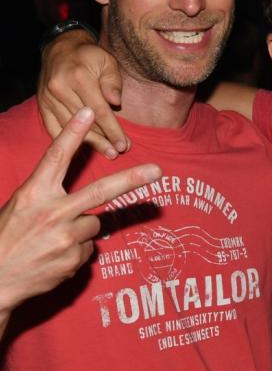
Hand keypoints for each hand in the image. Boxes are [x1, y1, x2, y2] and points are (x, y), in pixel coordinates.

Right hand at [0, 107, 160, 335]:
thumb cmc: (7, 237)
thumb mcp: (21, 206)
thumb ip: (49, 192)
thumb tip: (83, 188)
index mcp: (33, 194)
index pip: (56, 157)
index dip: (73, 133)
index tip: (89, 110)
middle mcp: (52, 213)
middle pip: (100, 191)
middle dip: (132, 180)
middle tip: (158, 171)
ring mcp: (65, 238)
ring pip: (95, 223)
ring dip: (82, 228)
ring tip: (54, 240)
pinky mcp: (75, 260)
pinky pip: (90, 247)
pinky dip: (77, 249)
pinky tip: (54, 256)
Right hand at [38, 28, 127, 157]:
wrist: (61, 48)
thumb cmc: (90, 56)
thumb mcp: (107, 62)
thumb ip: (113, 82)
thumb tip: (115, 103)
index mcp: (79, 77)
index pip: (98, 111)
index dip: (112, 130)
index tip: (123, 144)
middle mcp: (60, 89)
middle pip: (84, 123)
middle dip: (103, 140)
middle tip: (117, 153)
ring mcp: (47, 99)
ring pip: (69, 128)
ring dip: (89, 143)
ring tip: (106, 152)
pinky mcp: (42, 105)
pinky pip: (53, 128)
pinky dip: (67, 141)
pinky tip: (81, 151)